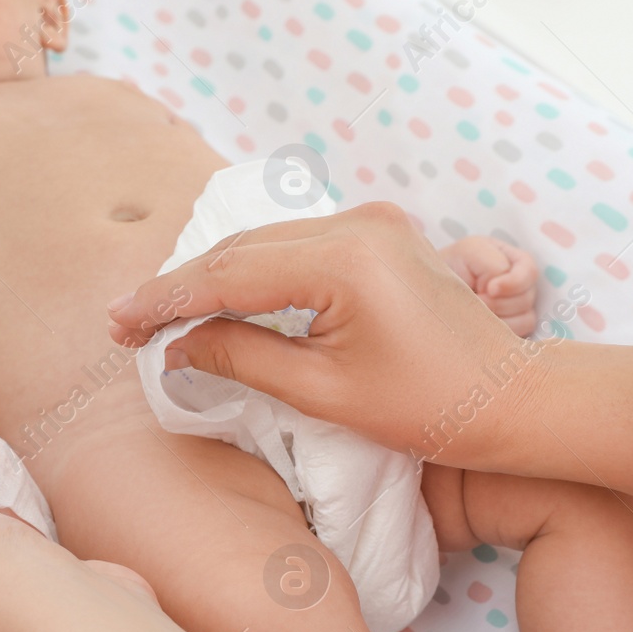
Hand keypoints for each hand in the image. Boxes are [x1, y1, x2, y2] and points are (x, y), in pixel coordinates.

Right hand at [107, 203, 533, 469]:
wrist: (514, 400)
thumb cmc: (428, 408)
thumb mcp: (325, 391)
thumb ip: (243, 357)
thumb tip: (178, 346)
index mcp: (343, 259)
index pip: (228, 272)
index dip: (166, 299)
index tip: (118, 324)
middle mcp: (357, 223)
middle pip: (241, 247)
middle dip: (181, 286)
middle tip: (127, 325)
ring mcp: (373, 222)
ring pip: (265, 243)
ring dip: (214, 277)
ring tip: (163, 315)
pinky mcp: (381, 234)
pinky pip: (296, 245)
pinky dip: (254, 271)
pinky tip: (221, 297)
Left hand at [439, 235, 538, 335]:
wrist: (431, 292)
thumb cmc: (450, 266)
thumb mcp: (470, 251)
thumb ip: (492, 263)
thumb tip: (498, 291)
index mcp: (515, 260)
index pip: (529, 273)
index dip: (511, 283)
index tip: (489, 289)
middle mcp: (521, 285)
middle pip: (527, 298)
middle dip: (498, 303)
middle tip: (475, 301)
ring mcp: (518, 309)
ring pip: (525, 319)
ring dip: (497, 318)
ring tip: (474, 312)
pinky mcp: (511, 329)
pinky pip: (516, 336)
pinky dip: (497, 333)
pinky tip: (480, 325)